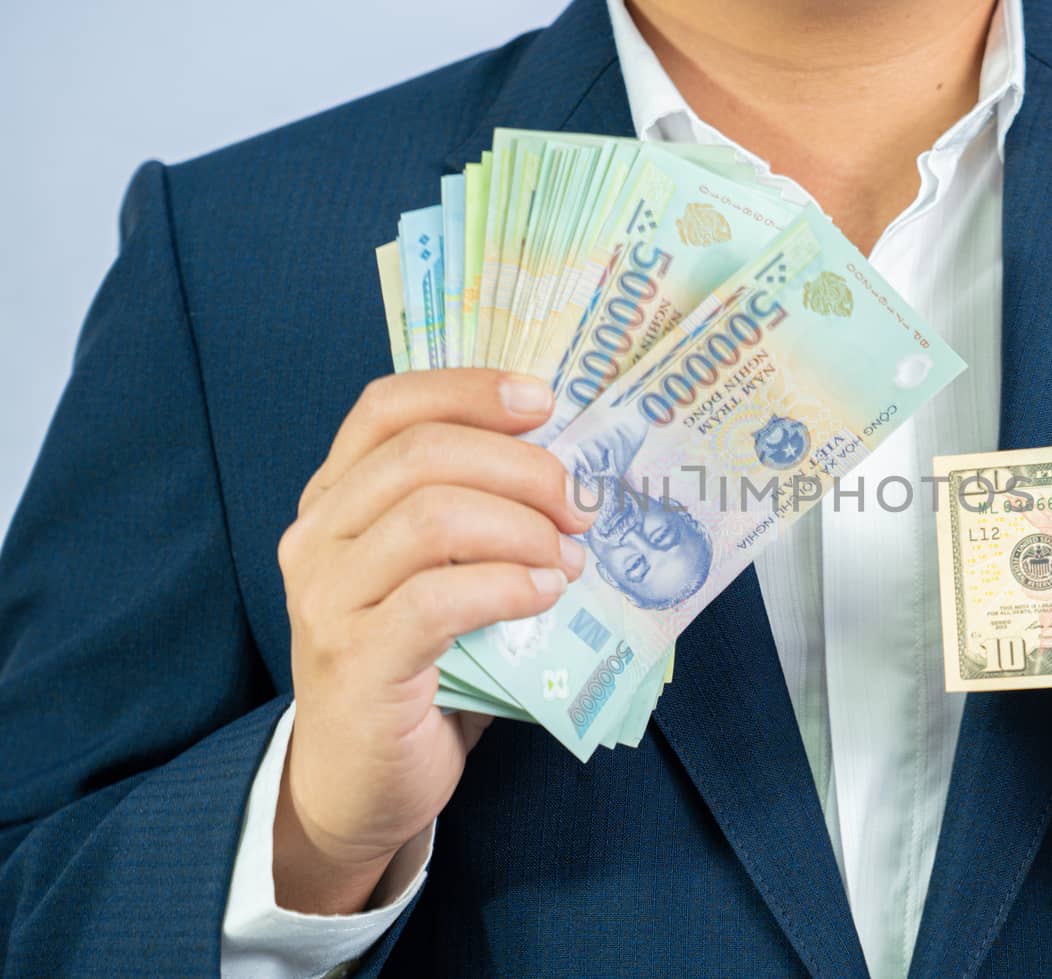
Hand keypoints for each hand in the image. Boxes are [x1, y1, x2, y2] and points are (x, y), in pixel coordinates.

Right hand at [273, 369, 592, 914]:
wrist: (360, 783)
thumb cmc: (419, 669)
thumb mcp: (438, 575)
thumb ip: (475, 517)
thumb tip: (574, 476)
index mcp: (336, 498)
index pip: (387, 407)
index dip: (469, 391)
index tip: (544, 402)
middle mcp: (318, 536)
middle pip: (423, 453)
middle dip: (521, 468)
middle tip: (580, 506)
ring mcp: (328, 598)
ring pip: (433, 517)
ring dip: (522, 530)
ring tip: (568, 561)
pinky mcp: (354, 659)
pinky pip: (439, 598)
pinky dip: (506, 586)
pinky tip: (544, 596)